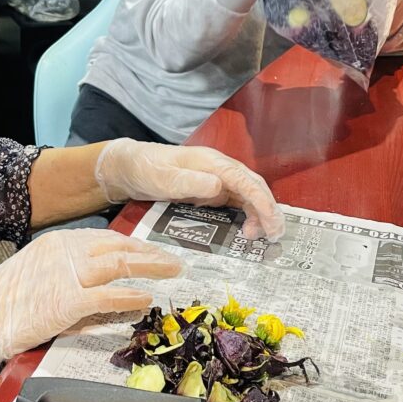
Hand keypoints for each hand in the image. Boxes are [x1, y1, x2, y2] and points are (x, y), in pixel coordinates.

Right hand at [0, 229, 182, 367]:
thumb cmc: (6, 299)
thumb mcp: (40, 271)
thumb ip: (71, 271)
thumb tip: (102, 283)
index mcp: (60, 241)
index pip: (106, 238)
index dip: (134, 245)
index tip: (152, 251)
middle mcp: (67, 251)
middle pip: (120, 247)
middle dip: (151, 254)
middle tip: (174, 260)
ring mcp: (68, 274)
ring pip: (120, 265)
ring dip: (151, 269)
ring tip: (172, 274)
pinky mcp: (69, 301)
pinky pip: (109, 296)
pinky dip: (131, 297)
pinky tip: (147, 299)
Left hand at [95, 138, 283, 240]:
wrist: (129, 168)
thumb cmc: (146, 168)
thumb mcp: (164, 177)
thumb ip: (189, 182)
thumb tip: (218, 186)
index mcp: (213, 163)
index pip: (247, 182)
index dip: (262, 203)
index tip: (270, 224)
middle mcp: (220, 170)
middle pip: (254, 188)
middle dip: (268, 211)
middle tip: (273, 237)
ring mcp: (216, 180)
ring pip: (248, 197)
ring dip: (258, 215)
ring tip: (256, 238)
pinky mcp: (211, 192)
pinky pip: (235, 203)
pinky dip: (245, 217)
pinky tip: (244, 232)